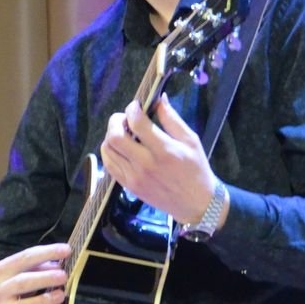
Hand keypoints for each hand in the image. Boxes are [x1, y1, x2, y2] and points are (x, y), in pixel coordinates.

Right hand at [0, 243, 70, 303]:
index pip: (24, 258)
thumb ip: (35, 267)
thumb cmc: (6, 290)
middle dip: (44, 278)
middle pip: (22, 283)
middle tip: (63, 276)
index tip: (66, 250)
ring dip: (43, 300)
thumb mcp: (13, 274)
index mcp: (1, 271)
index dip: (46, 253)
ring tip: (61, 294)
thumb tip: (58, 264)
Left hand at [99, 98, 216, 224]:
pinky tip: (120, 148)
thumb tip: (159, 99)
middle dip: (116, 121)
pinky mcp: (129, 186)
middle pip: (115, 136)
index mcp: (164, 150)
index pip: (137, 123)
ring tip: (123, 133)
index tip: (137, 106)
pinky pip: (109, 165)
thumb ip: (172, 119)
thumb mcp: (191, 140)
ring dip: (111, 136)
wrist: (196, 204)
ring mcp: (135, 177)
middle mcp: (146, 164)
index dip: (133, 109)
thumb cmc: (196, 170)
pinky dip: (110, 152)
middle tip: (125, 119)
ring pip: (108, 150)